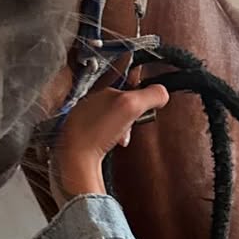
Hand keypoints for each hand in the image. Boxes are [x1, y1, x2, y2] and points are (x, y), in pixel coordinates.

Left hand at [49, 83, 169, 207]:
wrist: (76, 159)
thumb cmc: (98, 131)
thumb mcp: (132, 106)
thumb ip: (150, 95)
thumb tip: (162, 93)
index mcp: (100, 90)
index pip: (124, 79)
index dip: (139, 87)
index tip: (147, 97)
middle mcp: (90, 101)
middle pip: (120, 100)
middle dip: (132, 112)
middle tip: (135, 121)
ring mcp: (83, 118)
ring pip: (113, 116)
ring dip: (123, 126)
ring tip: (123, 136)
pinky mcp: (81, 135)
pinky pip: (103, 131)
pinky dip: (113, 136)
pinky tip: (113, 143)